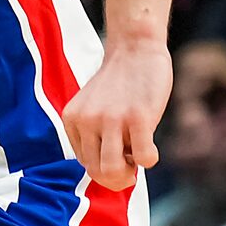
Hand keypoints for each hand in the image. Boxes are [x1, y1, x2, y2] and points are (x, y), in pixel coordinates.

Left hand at [61, 42, 169, 189]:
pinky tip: (151, 148)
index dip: (105, 168)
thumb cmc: (121, 82)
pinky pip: (143, 157)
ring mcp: (112, 120)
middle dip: (117, 178)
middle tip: (131, 168)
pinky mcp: (138, 117)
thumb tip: (112, 173)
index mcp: (73, 120)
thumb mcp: (94, 107)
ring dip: (130, 174)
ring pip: (113, 169)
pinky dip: (149, 160)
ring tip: (138, 158)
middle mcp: (88, 121)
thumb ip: (95, 134)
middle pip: (97, 171)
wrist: (135, 48)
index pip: (85, 162)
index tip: (121, 157)